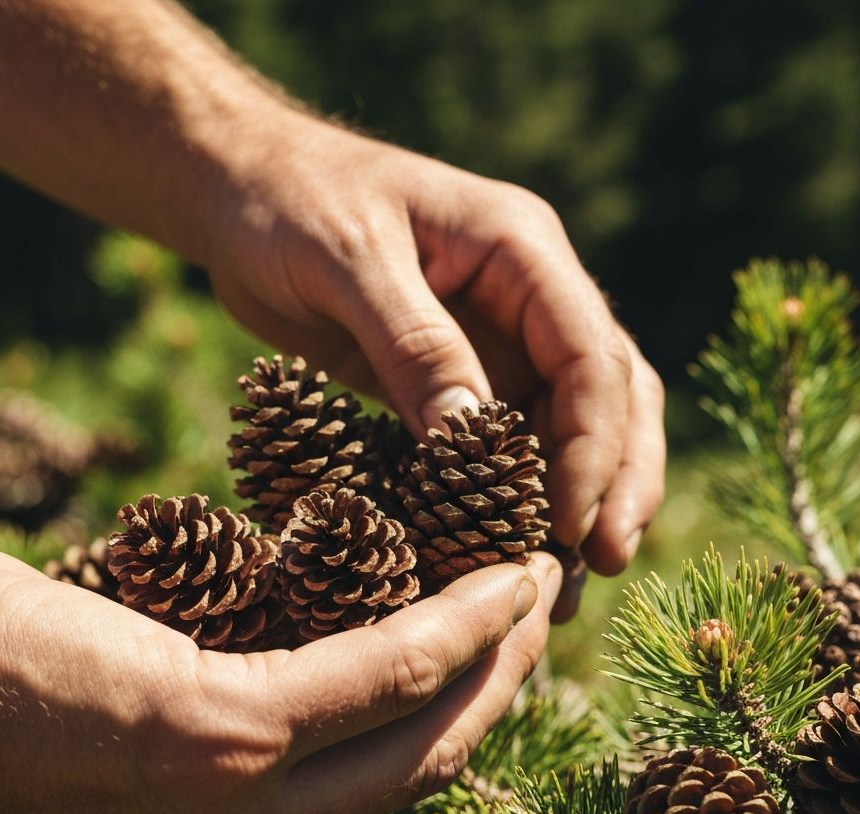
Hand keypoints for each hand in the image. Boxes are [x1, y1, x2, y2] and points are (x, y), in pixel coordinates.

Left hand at [0, 543, 559, 813]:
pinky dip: (447, 626)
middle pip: (415, 766)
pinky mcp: (215, 733)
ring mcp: (229, 800)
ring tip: (531, 583)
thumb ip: (195, 699)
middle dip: (496, 688)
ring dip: (491, 654)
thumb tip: (256, 639)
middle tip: (539, 609)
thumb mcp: (104, 706)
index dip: (449, 716)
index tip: (493, 646)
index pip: (367, 784)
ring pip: (413, 726)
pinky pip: (371, 674)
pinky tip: (492, 579)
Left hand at [202, 113, 665, 588]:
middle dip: (617, 478)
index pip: (590, 355)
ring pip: (569, 424)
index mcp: (519, 250)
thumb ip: (414, 344)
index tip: (567, 522)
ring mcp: (494, 338)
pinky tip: (506, 545)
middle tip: (606, 562)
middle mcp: (526, 296)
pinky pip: (503, 441)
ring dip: (580, 495)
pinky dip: (513, 493)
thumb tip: (468, 441)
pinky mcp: (454, 375)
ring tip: (574, 574)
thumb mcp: (347, 261)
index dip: (592, 444)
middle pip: (609, 393)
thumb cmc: (290, 203)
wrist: (242, 193)